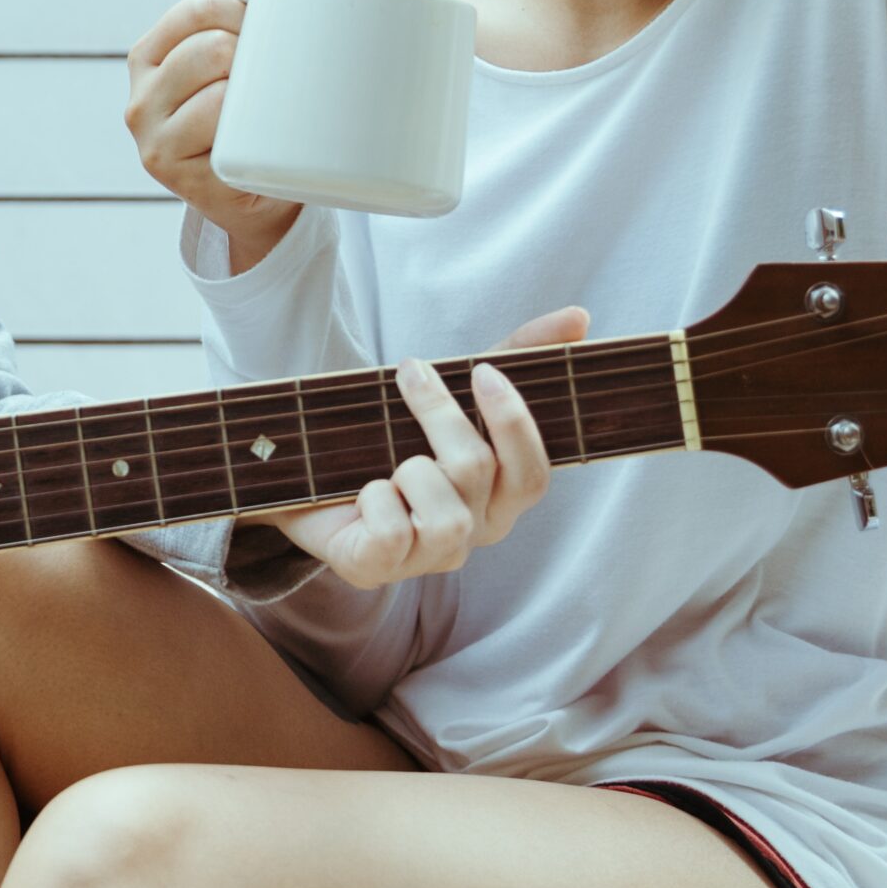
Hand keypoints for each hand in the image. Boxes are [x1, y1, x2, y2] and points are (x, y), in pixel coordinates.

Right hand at [125, 0, 300, 267]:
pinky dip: (244, 124)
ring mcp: (150, 137)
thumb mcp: (246, 58)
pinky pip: (218, 128)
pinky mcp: (170, 171)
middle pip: (210, 46)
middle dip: (252, 53)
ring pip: (216, 86)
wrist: (254, 197)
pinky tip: (256, 131)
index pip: (197, 10)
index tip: (264, 35)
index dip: (242, 12)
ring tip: (267, 105)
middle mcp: (139, 96)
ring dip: (252, 90)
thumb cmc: (249, 118)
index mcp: (149, 57)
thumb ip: (252, 6)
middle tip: (274, 76)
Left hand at [268, 306, 590, 589]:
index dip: (514, 422)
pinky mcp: (377, 569)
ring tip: (386, 463)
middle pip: (479, 473)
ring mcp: (426, 559)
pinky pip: (391, 534)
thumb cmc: (392, 438)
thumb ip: (516, 356)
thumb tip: (581, 318)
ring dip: (408, 468)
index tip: (481, 371)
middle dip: (443, 416)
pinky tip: (363, 496)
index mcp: (499, 500)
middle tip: (411, 372)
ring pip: (444, 513)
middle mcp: (472, 535)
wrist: (306, 475)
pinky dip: (373, 501)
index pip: (533, 475)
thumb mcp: (454, 393)